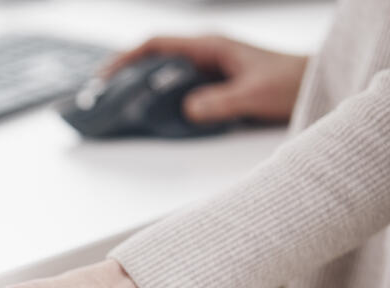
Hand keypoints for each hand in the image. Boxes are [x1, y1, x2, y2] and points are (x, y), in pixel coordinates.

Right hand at [103, 35, 307, 123]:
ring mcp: (206, 68)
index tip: (105, 76)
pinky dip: (158, 99)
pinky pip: (176, 89)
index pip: (156, 44)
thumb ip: (221, 102)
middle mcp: (204, 53)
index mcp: (209, 45)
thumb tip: (188, 109)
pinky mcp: (211, 84)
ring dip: (139, 89)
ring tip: (117, 108)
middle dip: (124, 74)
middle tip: (101, 96)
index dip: (126, 58)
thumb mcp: (254, 94)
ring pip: (163, 75)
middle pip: (153, 58)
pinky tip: (150, 115)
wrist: (313, 83)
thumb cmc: (289, 81)